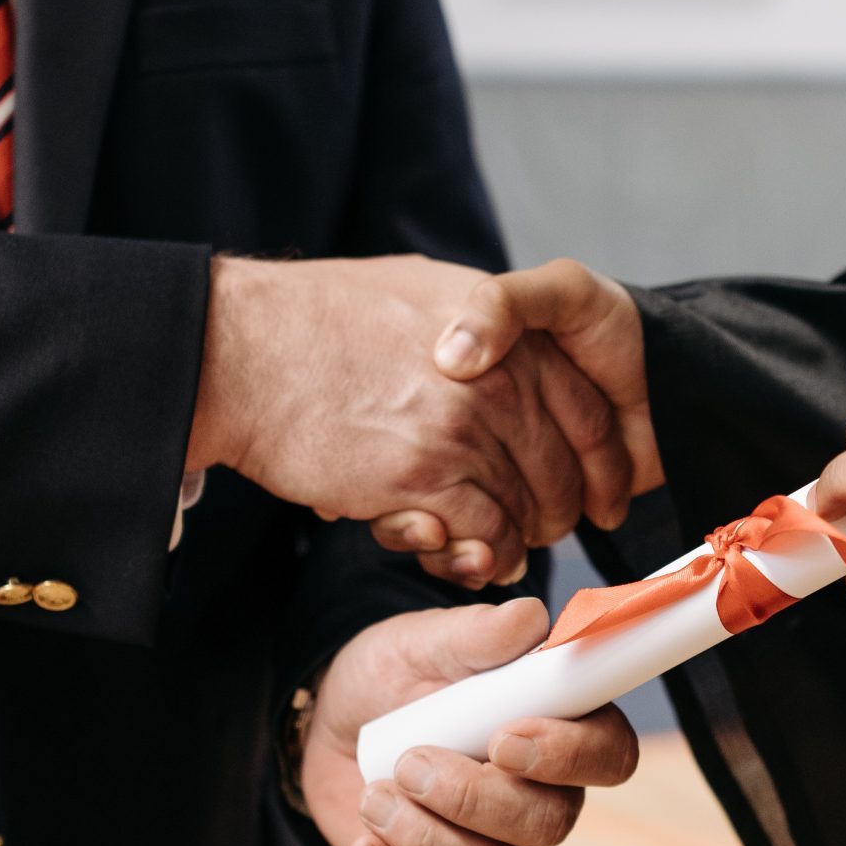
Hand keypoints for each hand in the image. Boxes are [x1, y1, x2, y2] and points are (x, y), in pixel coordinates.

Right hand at [188, 255, 631, 584]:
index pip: (588, 408)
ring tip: (497, 550)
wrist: (244, 349)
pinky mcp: (421, 477)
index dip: (601, 461)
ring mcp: (462, 428)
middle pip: (564, 466)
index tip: (600, 491)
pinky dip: (482, 556)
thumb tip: (501, 346)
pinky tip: (467, 555)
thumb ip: (479, 321)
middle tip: (541, 530)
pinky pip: (485, 535)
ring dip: (517, 539)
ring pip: (527, 507)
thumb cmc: (319, 319)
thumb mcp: (423, 290)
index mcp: (507, 330)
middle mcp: (498, 378)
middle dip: (559, 509)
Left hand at [303, 599, 640, 845]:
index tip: (502, 738)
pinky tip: (366, 841)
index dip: (568, 756)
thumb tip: (530, 622)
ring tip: (377, 795)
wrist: (333, 723)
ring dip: (427, 839)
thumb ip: (479, 633)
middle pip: (549, 824)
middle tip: (409, 762)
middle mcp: (544, 793)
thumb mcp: (424, 640)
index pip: (609, 754)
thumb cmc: (395, 674)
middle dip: (472, 797)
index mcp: (559, 725)